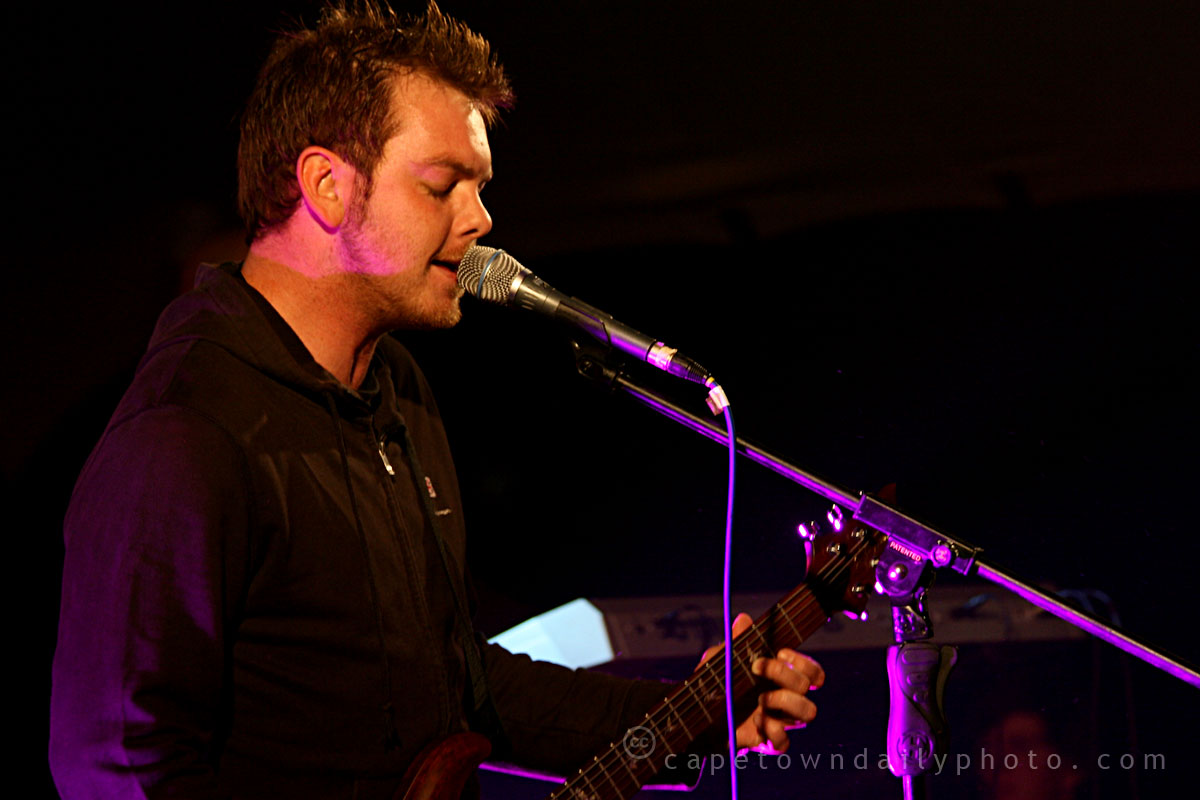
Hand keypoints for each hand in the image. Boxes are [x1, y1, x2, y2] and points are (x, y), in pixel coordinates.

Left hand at [699, 612, 824, 754]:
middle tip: (756, 668)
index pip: (812, 671)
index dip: (803, 661)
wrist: (699, 715)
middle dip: (784, 673)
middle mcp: (786, 698)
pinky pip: (785, 742)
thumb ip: (734, 642)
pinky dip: (774, 730)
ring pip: (808, 712)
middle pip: (808, 685)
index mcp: (781, 678)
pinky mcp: (769, 741)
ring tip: (760, 699)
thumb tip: (744, 619)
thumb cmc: (715, 684)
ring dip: (784, 701)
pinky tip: (756, 720)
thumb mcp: (720, 660)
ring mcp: (780, 720)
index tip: (779, 653)